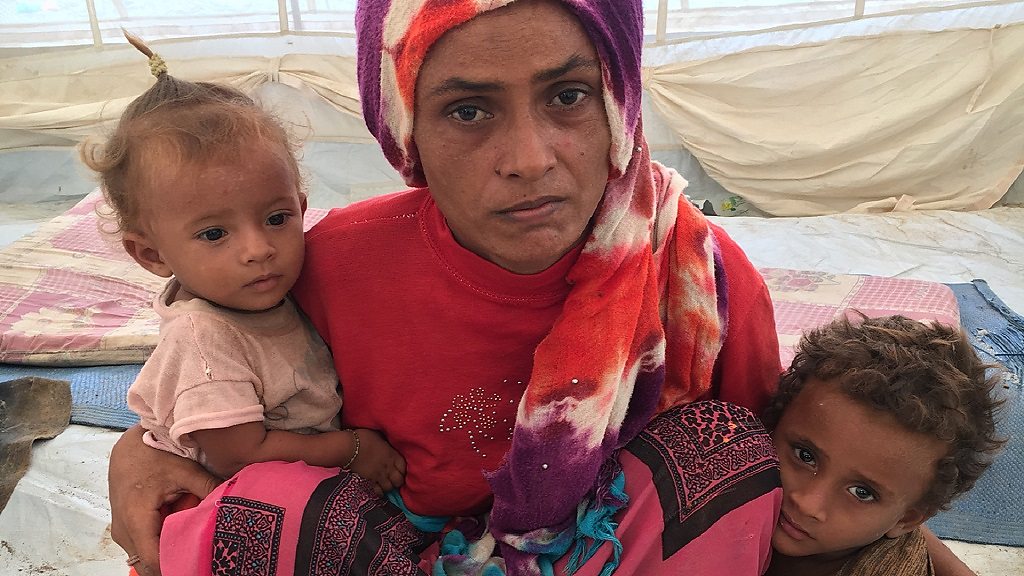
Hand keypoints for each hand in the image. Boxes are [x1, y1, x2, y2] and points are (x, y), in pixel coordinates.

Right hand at [108, 426, 219, 575]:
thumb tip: (233, 502)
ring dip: (168, 555)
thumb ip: (208, 487)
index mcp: (135, 518)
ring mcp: (123, 533)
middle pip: (149, 565)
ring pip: (146, 559)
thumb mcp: (184, 470)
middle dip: (176, 563)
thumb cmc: (152, 455)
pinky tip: (181, 538)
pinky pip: (144, 548)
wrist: (129, 446)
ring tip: (195, 549)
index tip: (201, 564)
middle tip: (203, 559)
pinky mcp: (127, 530)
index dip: (178, 565)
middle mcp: (124, 531)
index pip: (154, 560)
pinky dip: (162, 546)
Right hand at [348, 428, 405, 495]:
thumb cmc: (364, 438)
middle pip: (399, 480)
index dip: (403, 470)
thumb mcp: (379, 436)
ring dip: (389, 487)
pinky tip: (379, 490)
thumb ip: (385, 442)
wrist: (349, 447)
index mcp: (392, 455)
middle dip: (398, 481)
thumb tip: (385, 442)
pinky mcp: (370, 480)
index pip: (404, 467)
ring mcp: (379, 475)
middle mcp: (388, 467)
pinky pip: (378, 490)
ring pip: (389, 487)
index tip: (400, 470)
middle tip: (394, 479)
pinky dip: (379, 492)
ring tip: (387, 485)